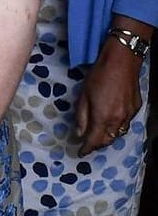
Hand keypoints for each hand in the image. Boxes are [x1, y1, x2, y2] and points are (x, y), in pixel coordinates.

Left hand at [76, 39, 145, 154]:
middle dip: (97, 144)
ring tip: (98, 134)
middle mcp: (118, 120)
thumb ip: (81, 117)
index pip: (94, 141)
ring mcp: (129, 115)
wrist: (122, 63)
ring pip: (118, 133)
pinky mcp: (136, 108)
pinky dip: (117, 126)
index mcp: (103, 118)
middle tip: (88, 143)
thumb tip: (79, 133)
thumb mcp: (83, 96)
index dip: (86, 149)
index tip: (80, 153)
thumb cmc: (98, 77)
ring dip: (108, 136)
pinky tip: (111, 121)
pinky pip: (126, 123)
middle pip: (108, 140)